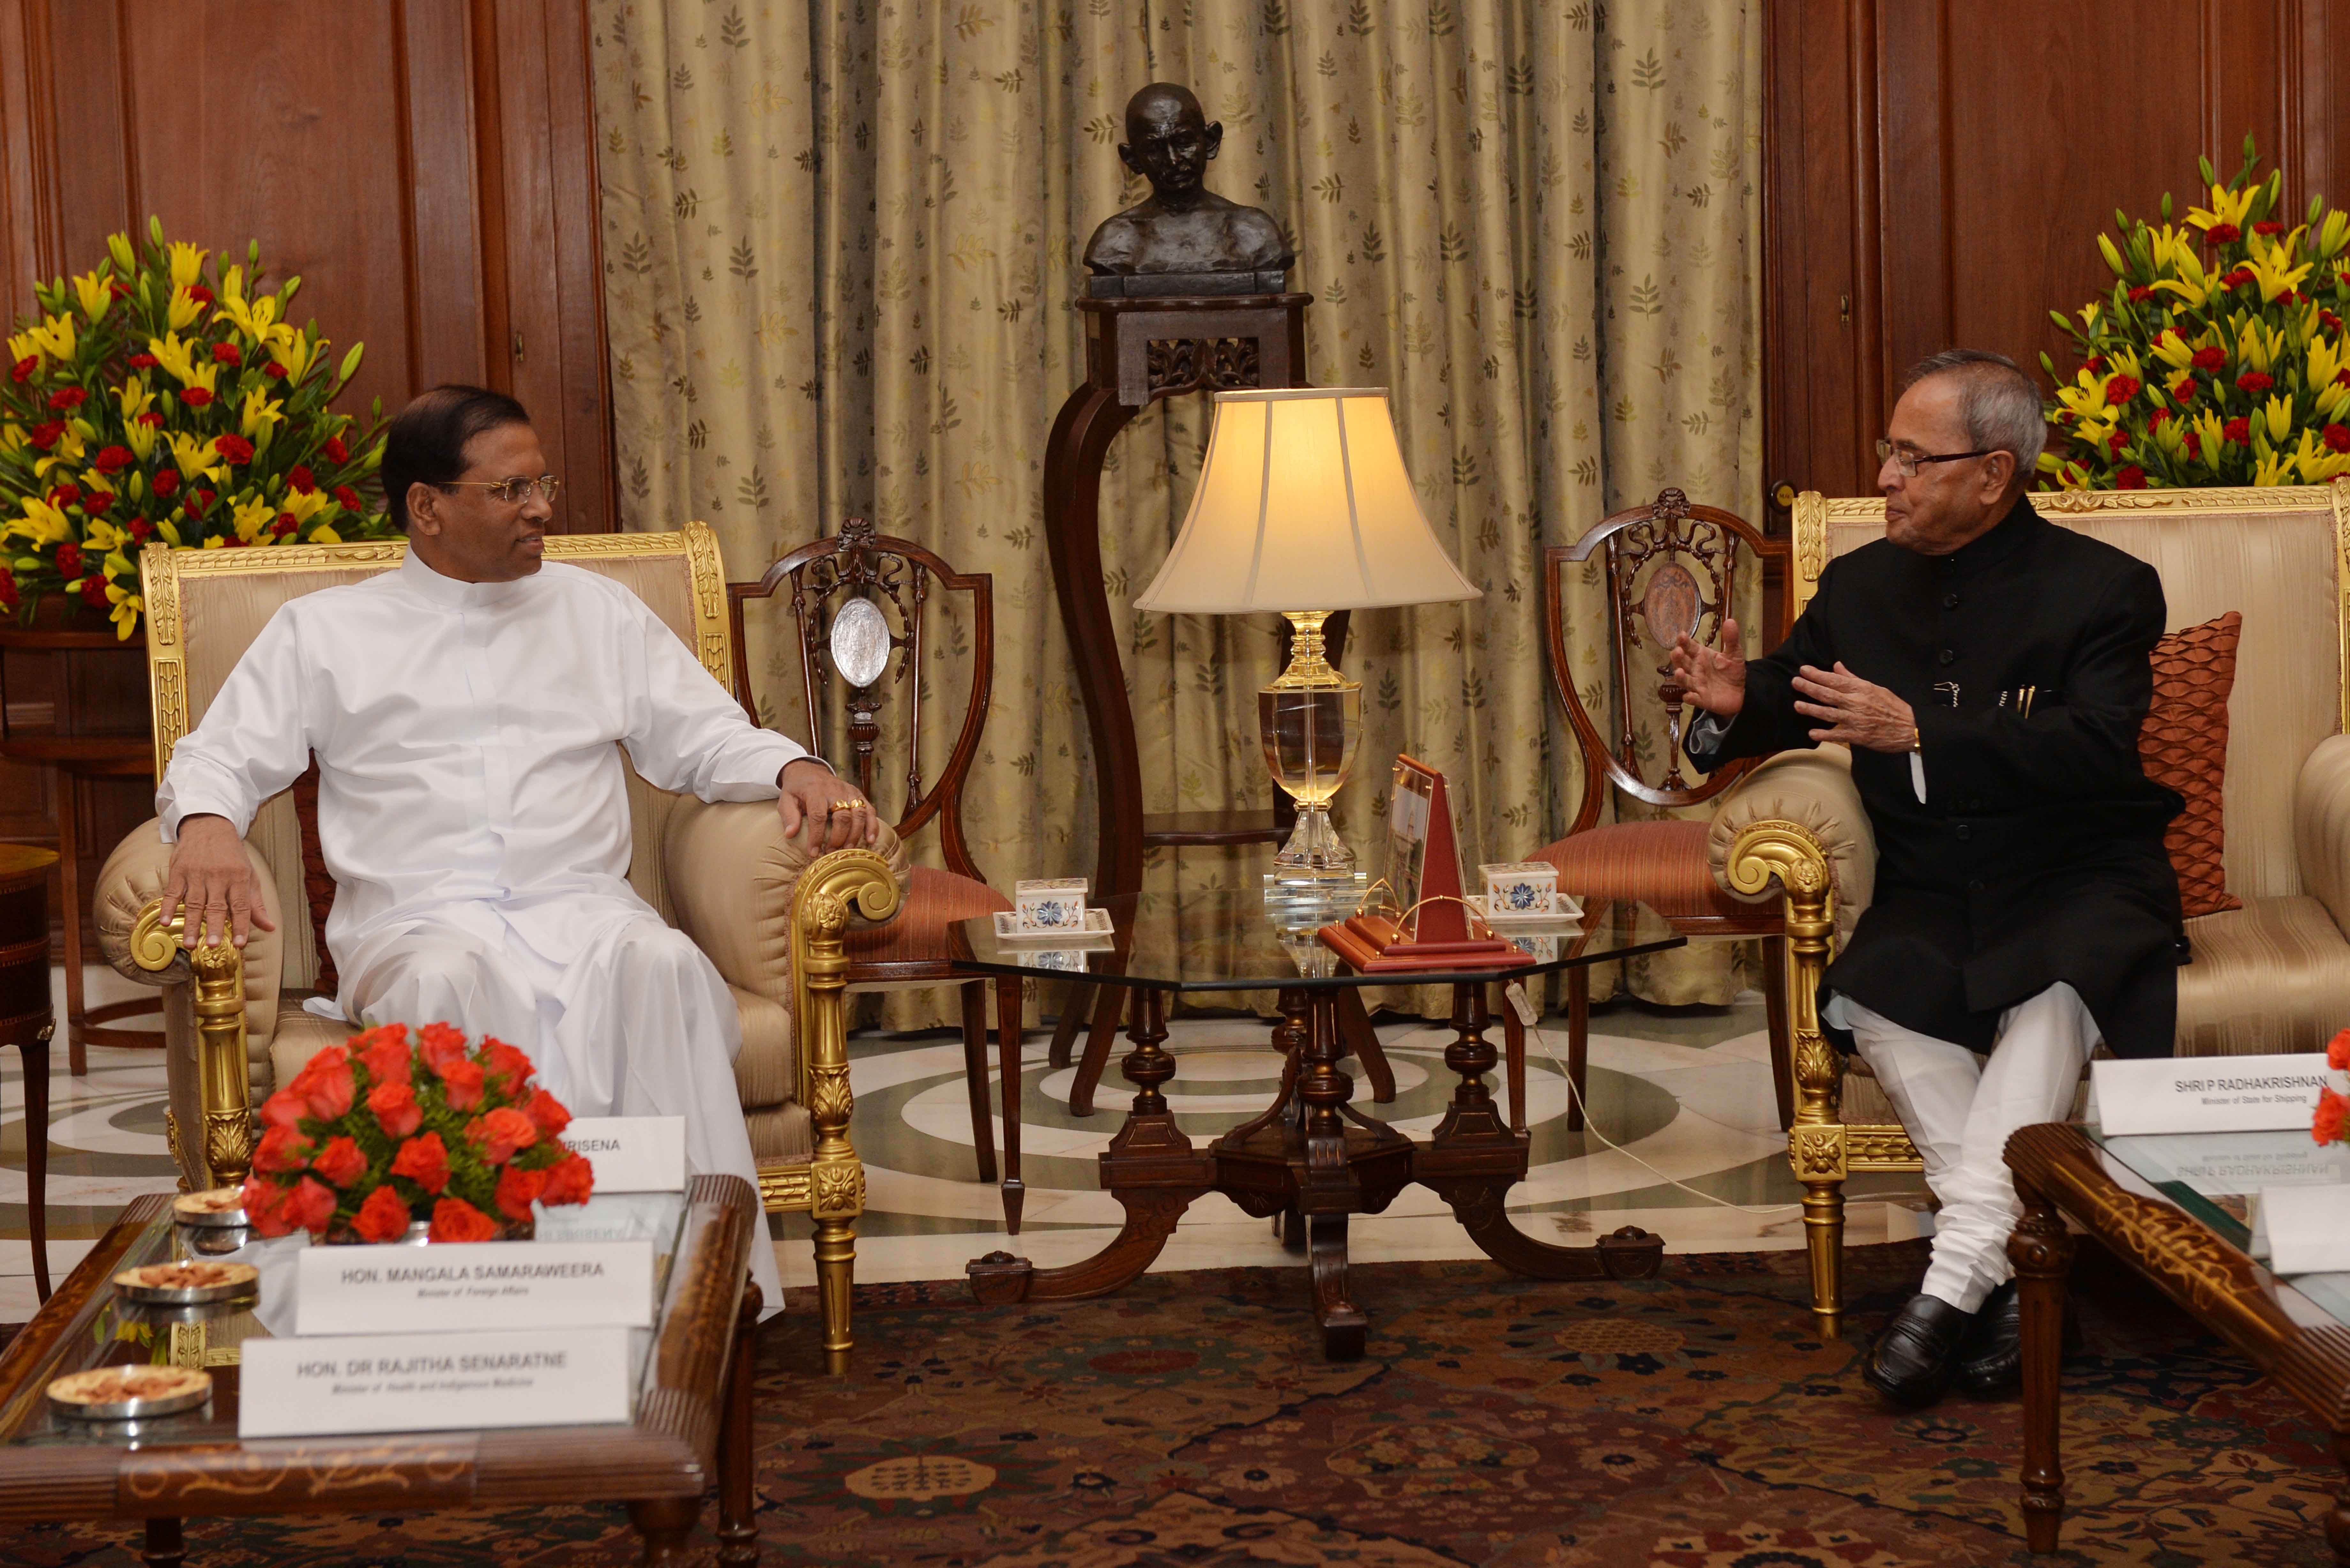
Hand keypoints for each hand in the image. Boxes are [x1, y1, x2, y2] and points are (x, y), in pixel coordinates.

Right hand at [157, 814, 276, 949]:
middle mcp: (218, 876)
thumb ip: (256, 904)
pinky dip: (167, 907)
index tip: (239, 944)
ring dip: (191, 924)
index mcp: (238, 877)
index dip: (241, 925)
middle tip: (212, 946)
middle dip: (214, 927)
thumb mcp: (249, 875)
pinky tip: (164, 922)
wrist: (210, 826)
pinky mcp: (179, 871)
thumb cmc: (232, 856)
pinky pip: (172, 892)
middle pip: (216, 906)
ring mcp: (196, 873)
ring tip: (190, 944)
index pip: (241, 905)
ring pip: (193, 902)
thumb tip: (269, 927)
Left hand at [776, 759, 879, 849]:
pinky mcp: (858, 794)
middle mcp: (835, 791)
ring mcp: (849, 792)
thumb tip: (790, 834)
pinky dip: (872, 825)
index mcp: (815, 791)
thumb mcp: (786, 799)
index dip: (817, 836)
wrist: (809, 771)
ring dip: (855, 834)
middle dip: (838, 838)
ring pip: (859, 813)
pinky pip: (869, 810)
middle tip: (831, 853)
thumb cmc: (798, 789)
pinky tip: (870, 840)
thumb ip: (789, 816)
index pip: (818, 815)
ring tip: (848, 851)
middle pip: (843, 816)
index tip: (813, 852)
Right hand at [1668, 616, 1745, 716]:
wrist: (1741, 692)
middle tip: (1677, 651)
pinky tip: (1688, 696)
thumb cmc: (1732, 671)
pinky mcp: (1701, 699)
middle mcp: (1695, 669)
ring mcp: (1696, 684)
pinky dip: (1690, 698)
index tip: (1682, 635)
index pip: (1689, 647)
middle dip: (1677, 657)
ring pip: (1683, 680)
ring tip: (1679, 672)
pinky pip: (1693, 698)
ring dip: (1679, 677)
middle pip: (1682, 662)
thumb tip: (1730, 621)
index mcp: (1700, 656)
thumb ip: (1731, 639)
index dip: (1684, 641)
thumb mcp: (1734, 654)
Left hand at [1791, 662, 1917, 752]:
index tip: (1803, 670)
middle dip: (1809, 687)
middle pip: (1828, 694)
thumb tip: (1837, 666)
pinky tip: (1811, 733)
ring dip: (1811, 709)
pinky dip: (1824, 734)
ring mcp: (1856, 720)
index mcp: (1861, 689)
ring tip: (1797, 705)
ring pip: (1829, 713)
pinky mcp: (1858, 735)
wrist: (1910, 727)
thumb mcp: (1875, 688)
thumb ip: (1853, 678)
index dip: (1817, 674)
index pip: (1834, 680)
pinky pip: (1837, 735)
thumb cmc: (1893, 707)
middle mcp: (1856, 703)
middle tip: (1795, 682)